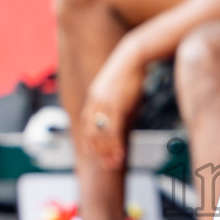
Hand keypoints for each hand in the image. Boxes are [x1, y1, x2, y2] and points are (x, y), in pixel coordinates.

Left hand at [80, 42, 148, 168]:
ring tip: (114, 164)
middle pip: (92, 131)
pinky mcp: (116, 106)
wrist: (133, 55)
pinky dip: (116, 144)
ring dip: (108, 152)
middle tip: (105, 164)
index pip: (86, 122)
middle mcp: (95, 101)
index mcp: (94, 95)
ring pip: (102, 134)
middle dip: (98, 150)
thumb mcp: (117, 83)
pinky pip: (113, 130)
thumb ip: (115, 96)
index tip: (91, 151)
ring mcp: (104, 104)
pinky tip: (121, 154)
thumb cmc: (130, 67)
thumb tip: (119, 104)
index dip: (88, 138)